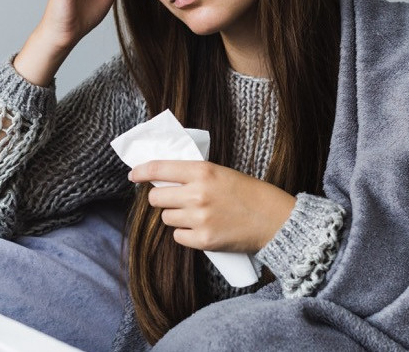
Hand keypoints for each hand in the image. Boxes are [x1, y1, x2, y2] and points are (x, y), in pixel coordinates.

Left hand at [128, 161, 296, 253]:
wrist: (275, 221)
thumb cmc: (251, 195)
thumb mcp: (223, 173)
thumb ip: (195, 175)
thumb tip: (164, 179)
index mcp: (203, 172)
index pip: (160, 168)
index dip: (142, 171)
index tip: (133, 175)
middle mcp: (197, 194)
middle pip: (157, 198)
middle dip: (163, 198)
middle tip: (176, 199)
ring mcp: (199, 219)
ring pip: (167, 218)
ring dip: (177, 217)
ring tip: (199, 215)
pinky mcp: (203, 240)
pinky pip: (178, 237)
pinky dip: (186, 234)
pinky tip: (203, 229)